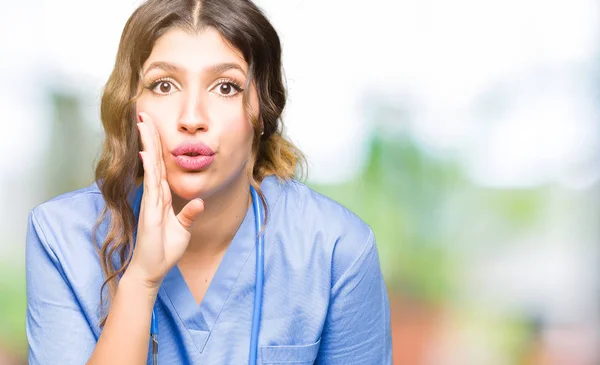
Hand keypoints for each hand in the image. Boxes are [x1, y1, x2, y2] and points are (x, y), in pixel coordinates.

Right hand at [127, 112, 204, 287]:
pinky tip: (146, 152)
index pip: (161, 166)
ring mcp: (151, 201)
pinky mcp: (150, 210)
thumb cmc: (164, 251)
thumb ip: (190, 214)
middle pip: (153, 160)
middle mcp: (155, 195)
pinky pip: (151, 185)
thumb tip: (199, 201)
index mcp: (162, 197)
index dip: (157, 146)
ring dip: (148, 145)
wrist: (151, 270)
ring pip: (151, 167)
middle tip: (144, 114)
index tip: (153, 128)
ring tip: (143, 123)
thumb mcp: (183, 230)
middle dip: (149, 137)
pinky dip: (149, 168)